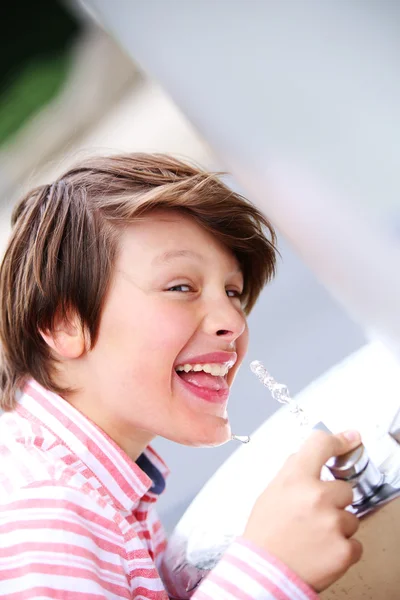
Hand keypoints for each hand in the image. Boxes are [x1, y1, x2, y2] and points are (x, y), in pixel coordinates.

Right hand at [242, 430, 362, 591]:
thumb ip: (291, 472)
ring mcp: (333, 523)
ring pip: (351, 517)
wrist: (263, 574)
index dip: (339, 440)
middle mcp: (317, 497)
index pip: (321, 445)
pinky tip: (321, 551)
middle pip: (344, 489)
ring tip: (313, 536)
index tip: (351, 437)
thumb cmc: (264, 535)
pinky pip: (355, 542)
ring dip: (338, 526)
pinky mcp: (344, 549)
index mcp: (295, 479)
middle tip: (312, 516)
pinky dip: (342, 548)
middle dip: (333, 501)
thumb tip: (303, 458)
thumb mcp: (269, 493)